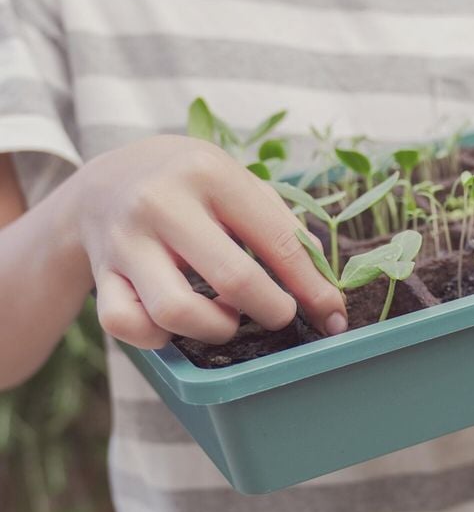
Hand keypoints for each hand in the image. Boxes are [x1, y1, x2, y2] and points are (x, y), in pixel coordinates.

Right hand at [62, 135, 346, 348]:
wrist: (103, 183)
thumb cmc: (191, 188)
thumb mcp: (237, 184)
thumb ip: (280, 228)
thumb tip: (324, 289)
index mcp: (209, 174)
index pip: (278, 241)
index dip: (313, 289)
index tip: (333, 318)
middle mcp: (161, 203)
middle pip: (234, 281)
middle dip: (273, 311)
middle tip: (281, 315)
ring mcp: (125, 241)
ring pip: (176, 313)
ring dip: (216, 329)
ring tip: (225, 315)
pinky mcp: (101, 274)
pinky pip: (128, 326)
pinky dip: (159, 337)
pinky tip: (176, 324)